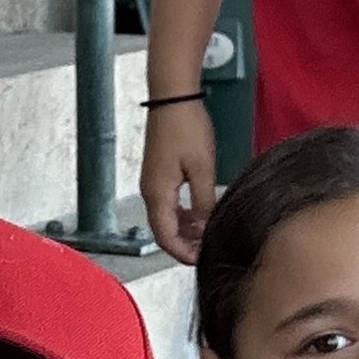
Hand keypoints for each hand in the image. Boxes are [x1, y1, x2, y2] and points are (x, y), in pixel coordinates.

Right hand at [141, 94, 217, 262]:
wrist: (173, 98)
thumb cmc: (187, 129)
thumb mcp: (202, 169)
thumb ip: (204, 202)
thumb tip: (206, 228)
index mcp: (157, 194)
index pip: (165, 237)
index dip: (182, 253)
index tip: (201, 261)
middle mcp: (150, 191)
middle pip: (163, 230)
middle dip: (184, 244)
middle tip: (208, 250)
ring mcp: (152, 182)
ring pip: (166, 217)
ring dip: (185, 229)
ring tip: (208, 232)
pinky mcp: (158, 173)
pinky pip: (168, 203)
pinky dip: (183, 214)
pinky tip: (200, 212)